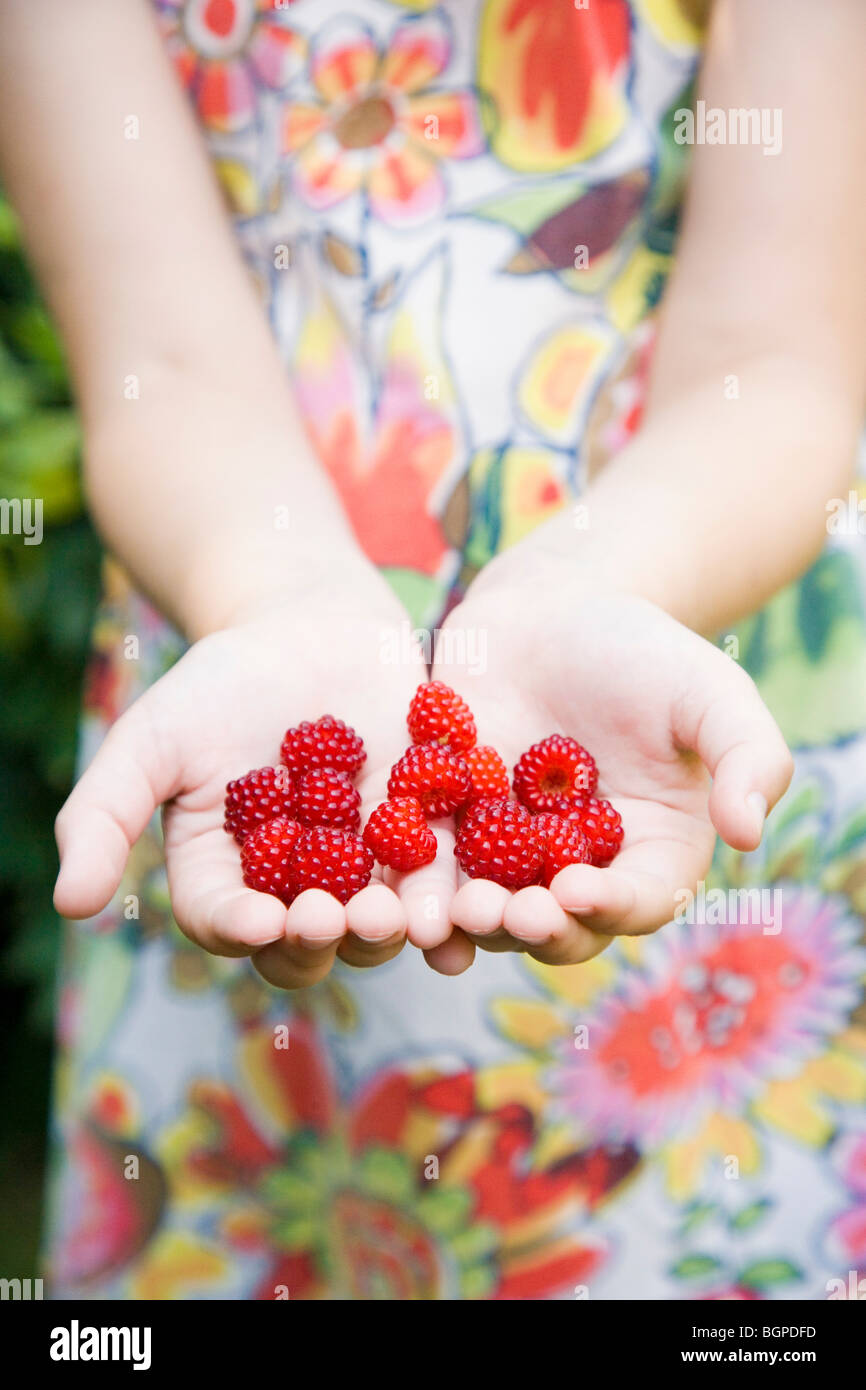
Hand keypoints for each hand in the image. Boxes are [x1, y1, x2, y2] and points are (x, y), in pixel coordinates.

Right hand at [53, 573, 453, 988]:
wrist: (309, 623)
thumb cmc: (220, 680)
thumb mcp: (153, 737)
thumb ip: (104, 813)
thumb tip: (68, 905)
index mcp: (228, 874)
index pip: (228, 920)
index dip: (241, 928)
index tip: (260, 922)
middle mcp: (298, 885)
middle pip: (309, 940)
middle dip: (323, 938)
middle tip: (337, 920)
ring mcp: (368, 864)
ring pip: (380, 919)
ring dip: (392, 926)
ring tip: (404, 914)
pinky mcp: (427, 834)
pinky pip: (441, 872)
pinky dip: (451, 891)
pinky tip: (464, 899)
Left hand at [421, 552, 792, 968]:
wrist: (552, 610)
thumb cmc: (643, 651)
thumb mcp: (709, 692)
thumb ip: (746, 756)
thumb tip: (751, 834)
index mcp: (651, 853)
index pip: (640, 899)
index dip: (612, 906)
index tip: (579, 893)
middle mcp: (580, 870)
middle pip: (558, 924)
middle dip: (530, 928)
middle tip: (501, 914)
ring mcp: (509, 857)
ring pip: (487, 910)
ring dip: (463, 923)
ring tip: (440, 916)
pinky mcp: (448, 830)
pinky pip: (428, 867)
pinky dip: (410, 886)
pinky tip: (386, 894)